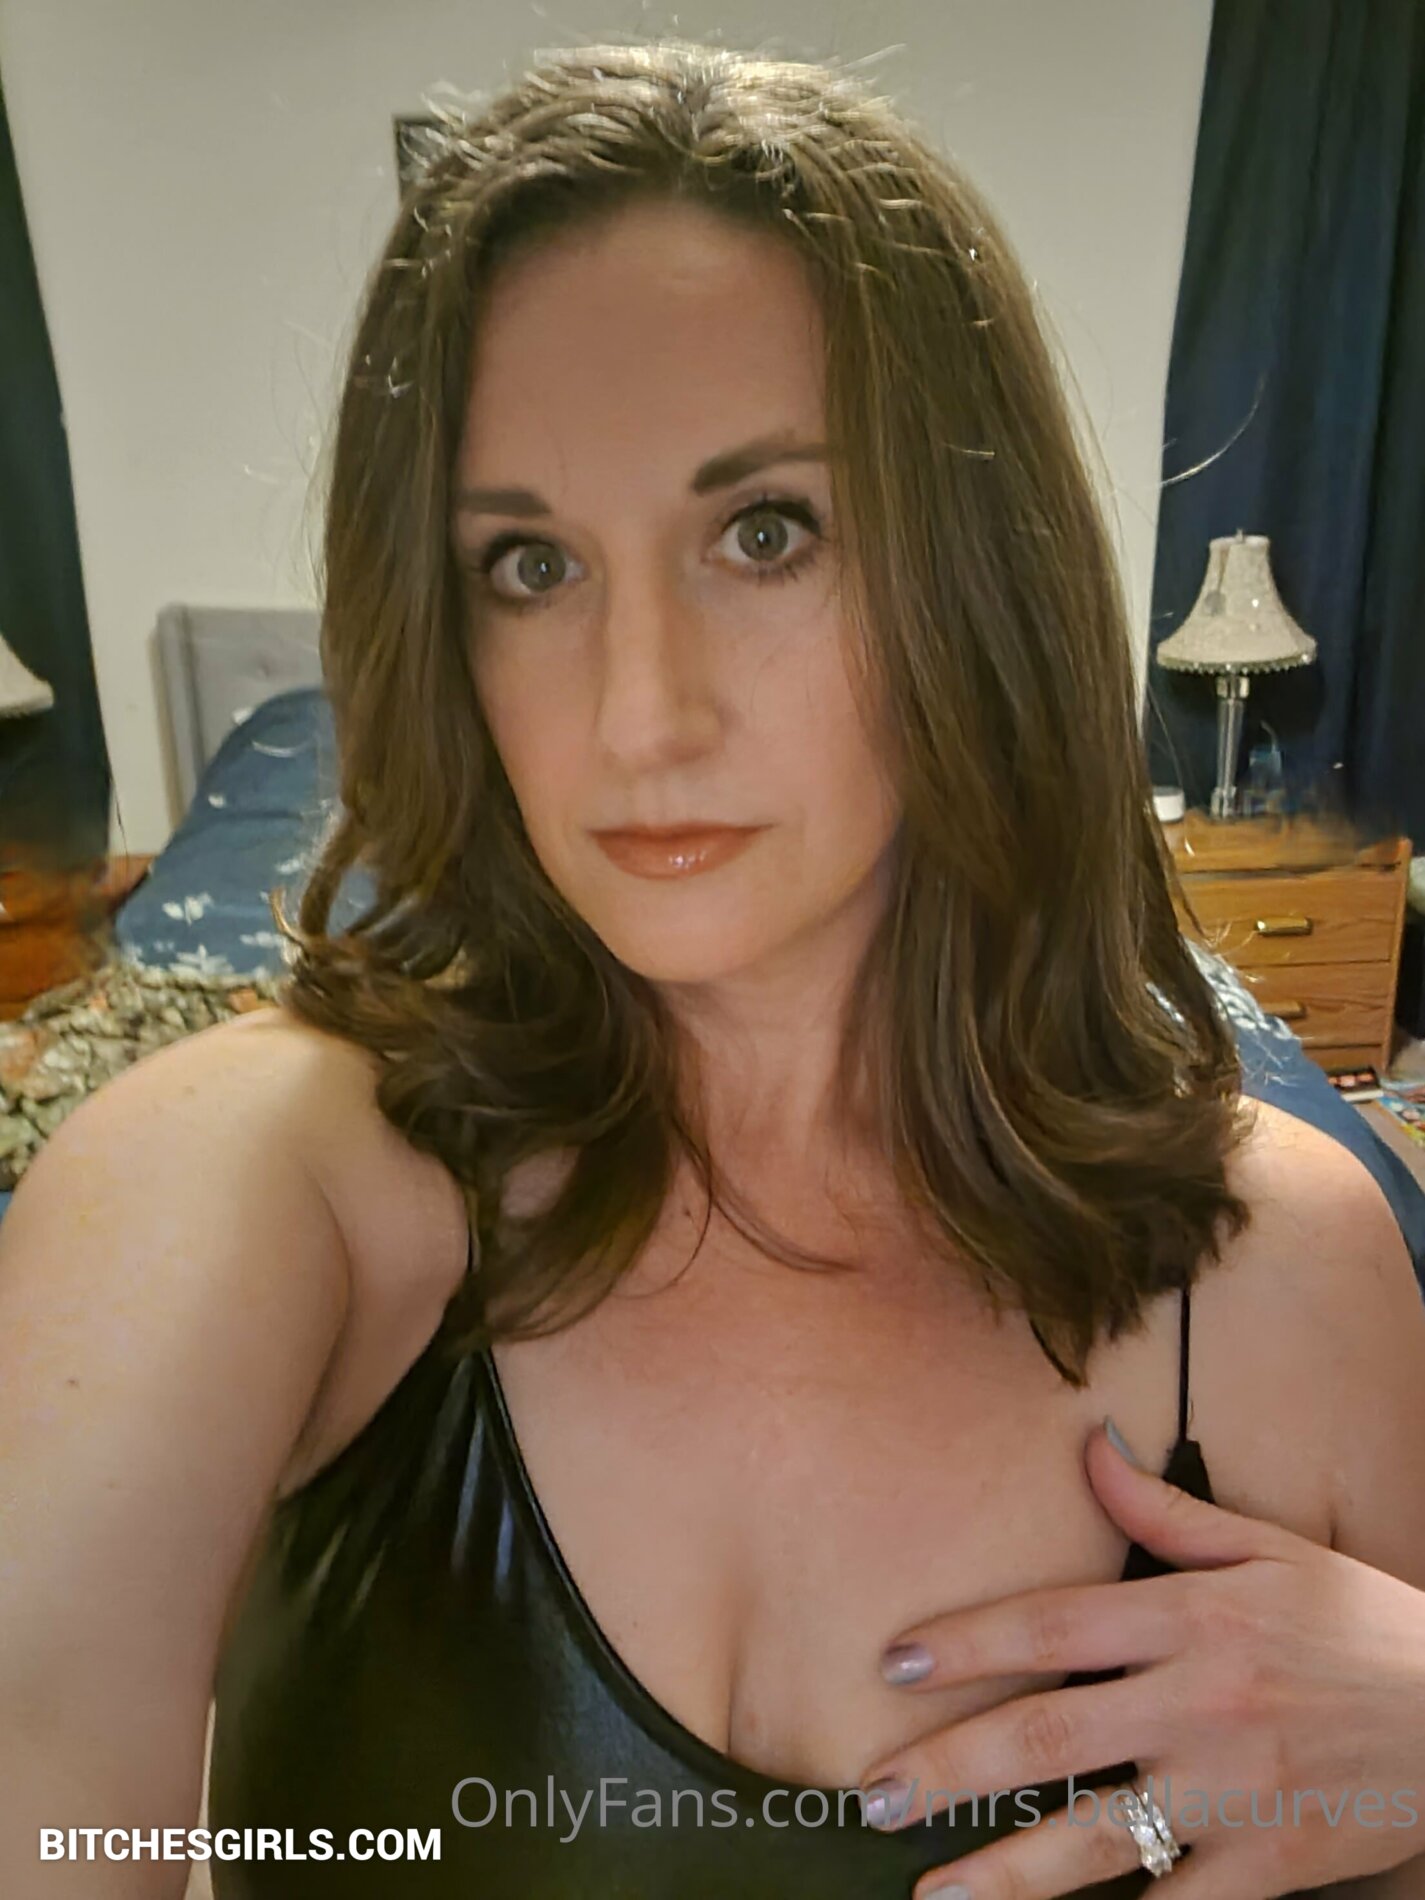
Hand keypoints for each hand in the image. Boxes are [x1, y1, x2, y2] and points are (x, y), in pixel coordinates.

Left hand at [857, 1423, 1424, 1897]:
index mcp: (1189, 1615)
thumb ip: (1166, 1511)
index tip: (894, 1665)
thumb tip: (1087, 1448)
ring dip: (1002, 1871)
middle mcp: (1196, 1701)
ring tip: (931, 1893)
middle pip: (1045, 1738)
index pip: (1050, 1626)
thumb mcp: (1270, 1548)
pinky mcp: (1268, 1864)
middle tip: (872, 1793)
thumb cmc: (1358, 1622)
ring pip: (1092, 1837)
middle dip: (948, 1770)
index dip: (966, 1645)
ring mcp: (1230, 1789)